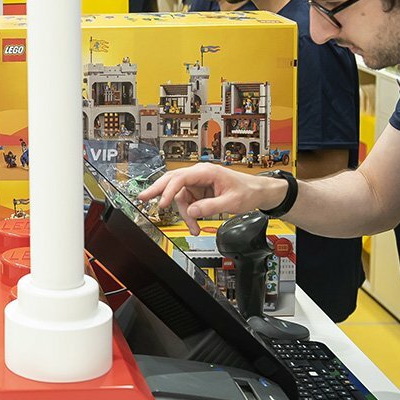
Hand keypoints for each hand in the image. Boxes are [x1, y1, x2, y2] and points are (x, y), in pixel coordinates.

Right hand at [138, 164, 285, 234]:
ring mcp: (198, 183)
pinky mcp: (199, 191)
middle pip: (172, 180)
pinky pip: (187, 202)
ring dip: (183, 213)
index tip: (161, 203)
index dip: (168, 190)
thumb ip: (210, 206)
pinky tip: (194, 223)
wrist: (257, 192)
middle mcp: (199, 175)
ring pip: (180, 196)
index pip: (180, 178)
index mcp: (206, 171)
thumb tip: (192, 211)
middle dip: (157, 190)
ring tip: (193, 228)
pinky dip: (189, 214)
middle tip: (142, 197)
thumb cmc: (247, 191)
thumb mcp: (231, 202)